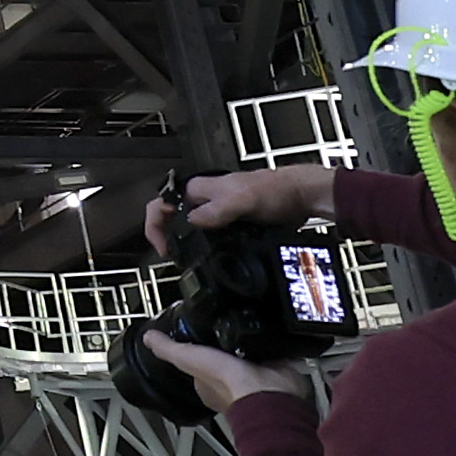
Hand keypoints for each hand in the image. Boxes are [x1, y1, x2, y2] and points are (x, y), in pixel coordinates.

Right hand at [141, 168, 312, 257]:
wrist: (299, 197)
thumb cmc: (273, 191)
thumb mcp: (243, 200)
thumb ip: (218, 210)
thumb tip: (194, 222)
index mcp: (198, 190)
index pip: (161, 205)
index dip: (155, 227)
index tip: (164, 249)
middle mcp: (204, 201)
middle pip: (172, 220)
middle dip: (168, 240)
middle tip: (175, 260)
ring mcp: (217, 213)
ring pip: (190, 231)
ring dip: (186, 247)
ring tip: (189, 265)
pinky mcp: (230, 225)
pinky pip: (210, 239)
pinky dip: (207, 251)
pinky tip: (212, 262)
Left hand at [143, 331, 295, 417]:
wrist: (265, 391)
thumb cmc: (227, 384)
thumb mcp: (188, 359)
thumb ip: (169, 349)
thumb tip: (149, 338)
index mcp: (207, 383)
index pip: (197, 362)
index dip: (196, 347)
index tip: (196, 332)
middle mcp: (230, 381)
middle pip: (223, 356)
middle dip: (223, 342)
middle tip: (222, 323)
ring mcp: (252, 375)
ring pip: (246, 352)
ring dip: (246, 340)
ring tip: (243, 323)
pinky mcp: (272, 367)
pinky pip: (269, 350)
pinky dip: (267, 340)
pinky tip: (264, 330)